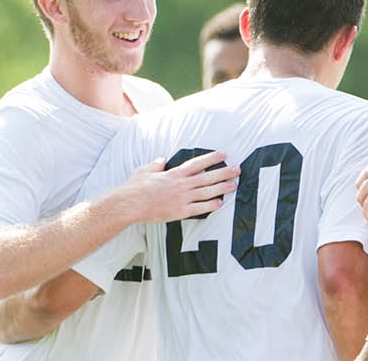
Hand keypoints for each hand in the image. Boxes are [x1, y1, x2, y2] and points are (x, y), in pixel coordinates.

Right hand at [112, 151, 238, 223]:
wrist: (130, 204)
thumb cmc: (135, 187)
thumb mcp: (144, 170)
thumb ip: (156, 164)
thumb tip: (162, 159)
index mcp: (174, 174)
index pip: (197, 164)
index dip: (211, 158)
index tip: (223, 155)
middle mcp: (181, 185)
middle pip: (207, 177)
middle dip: (224, 173)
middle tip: (237, 170)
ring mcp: (182, 198)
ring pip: (207, 192)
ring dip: (222, 188)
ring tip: (234, 185)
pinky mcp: (180, 212)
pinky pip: (199, 208)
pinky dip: (211, 205)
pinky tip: (220, 202)